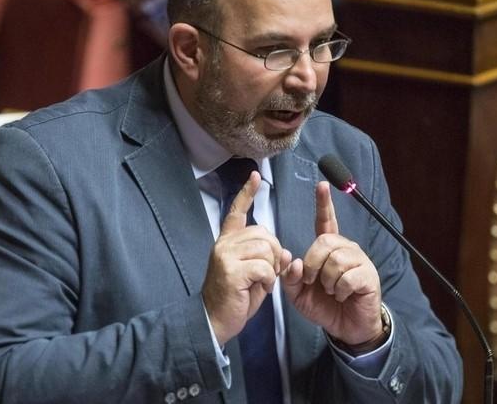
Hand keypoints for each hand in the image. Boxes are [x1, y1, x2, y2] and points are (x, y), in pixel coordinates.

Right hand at [202, 171, 291, 345]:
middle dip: (274, 253)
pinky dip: (268, 280)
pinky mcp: (231, 270)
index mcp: (227, 241)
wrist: (214, 321)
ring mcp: (226, 256)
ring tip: (260, 282)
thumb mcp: (251, 273)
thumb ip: (264, 256)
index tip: (254, 175)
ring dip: (271, 269)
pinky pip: (263, 266)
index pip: (237, 211)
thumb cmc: (234, 298)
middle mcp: (224, 244)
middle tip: (266, 273)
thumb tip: (282, 251)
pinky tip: (259, 288)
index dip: (247, 193)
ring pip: (266, 249)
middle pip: (264, 233)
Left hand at [282, 181, 383, 349]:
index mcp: (328, 248)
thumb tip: (293, 261)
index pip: (326, 220)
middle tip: (314, 282)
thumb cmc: (324, 305)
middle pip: (324, 242)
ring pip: (336, 260)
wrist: (346, 327)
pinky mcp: (369, 276)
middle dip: (313, 264)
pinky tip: (343, 295)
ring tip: (332, 291)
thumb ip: (290, 277)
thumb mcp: (298, 293)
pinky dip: (340, 290)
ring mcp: (359, 261)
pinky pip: (347, 277)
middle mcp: (346, 248)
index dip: (323, 203)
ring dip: (327, 281)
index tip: (322, 185)